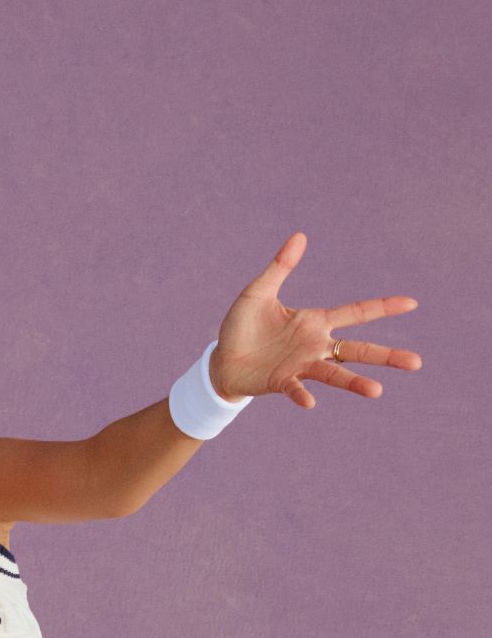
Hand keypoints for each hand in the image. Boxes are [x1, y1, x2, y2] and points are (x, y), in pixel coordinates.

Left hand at [211, 231, 421, 410]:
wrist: (221, 360)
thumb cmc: (241, 326)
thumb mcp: (258, 292)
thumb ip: (280, 267)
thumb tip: (299, 236)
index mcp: (315, 322)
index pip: (356, 312)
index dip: (383, 307)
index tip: (412, 303)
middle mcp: (315, 346)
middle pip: (358, 350)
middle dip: (386, 356)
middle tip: (416, 363)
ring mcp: (301, 365)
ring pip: (335, 374)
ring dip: (354, 382)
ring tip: (376, 391)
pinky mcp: (281, 382)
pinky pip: (296, 388)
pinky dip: (302, 394)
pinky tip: (310, 401)